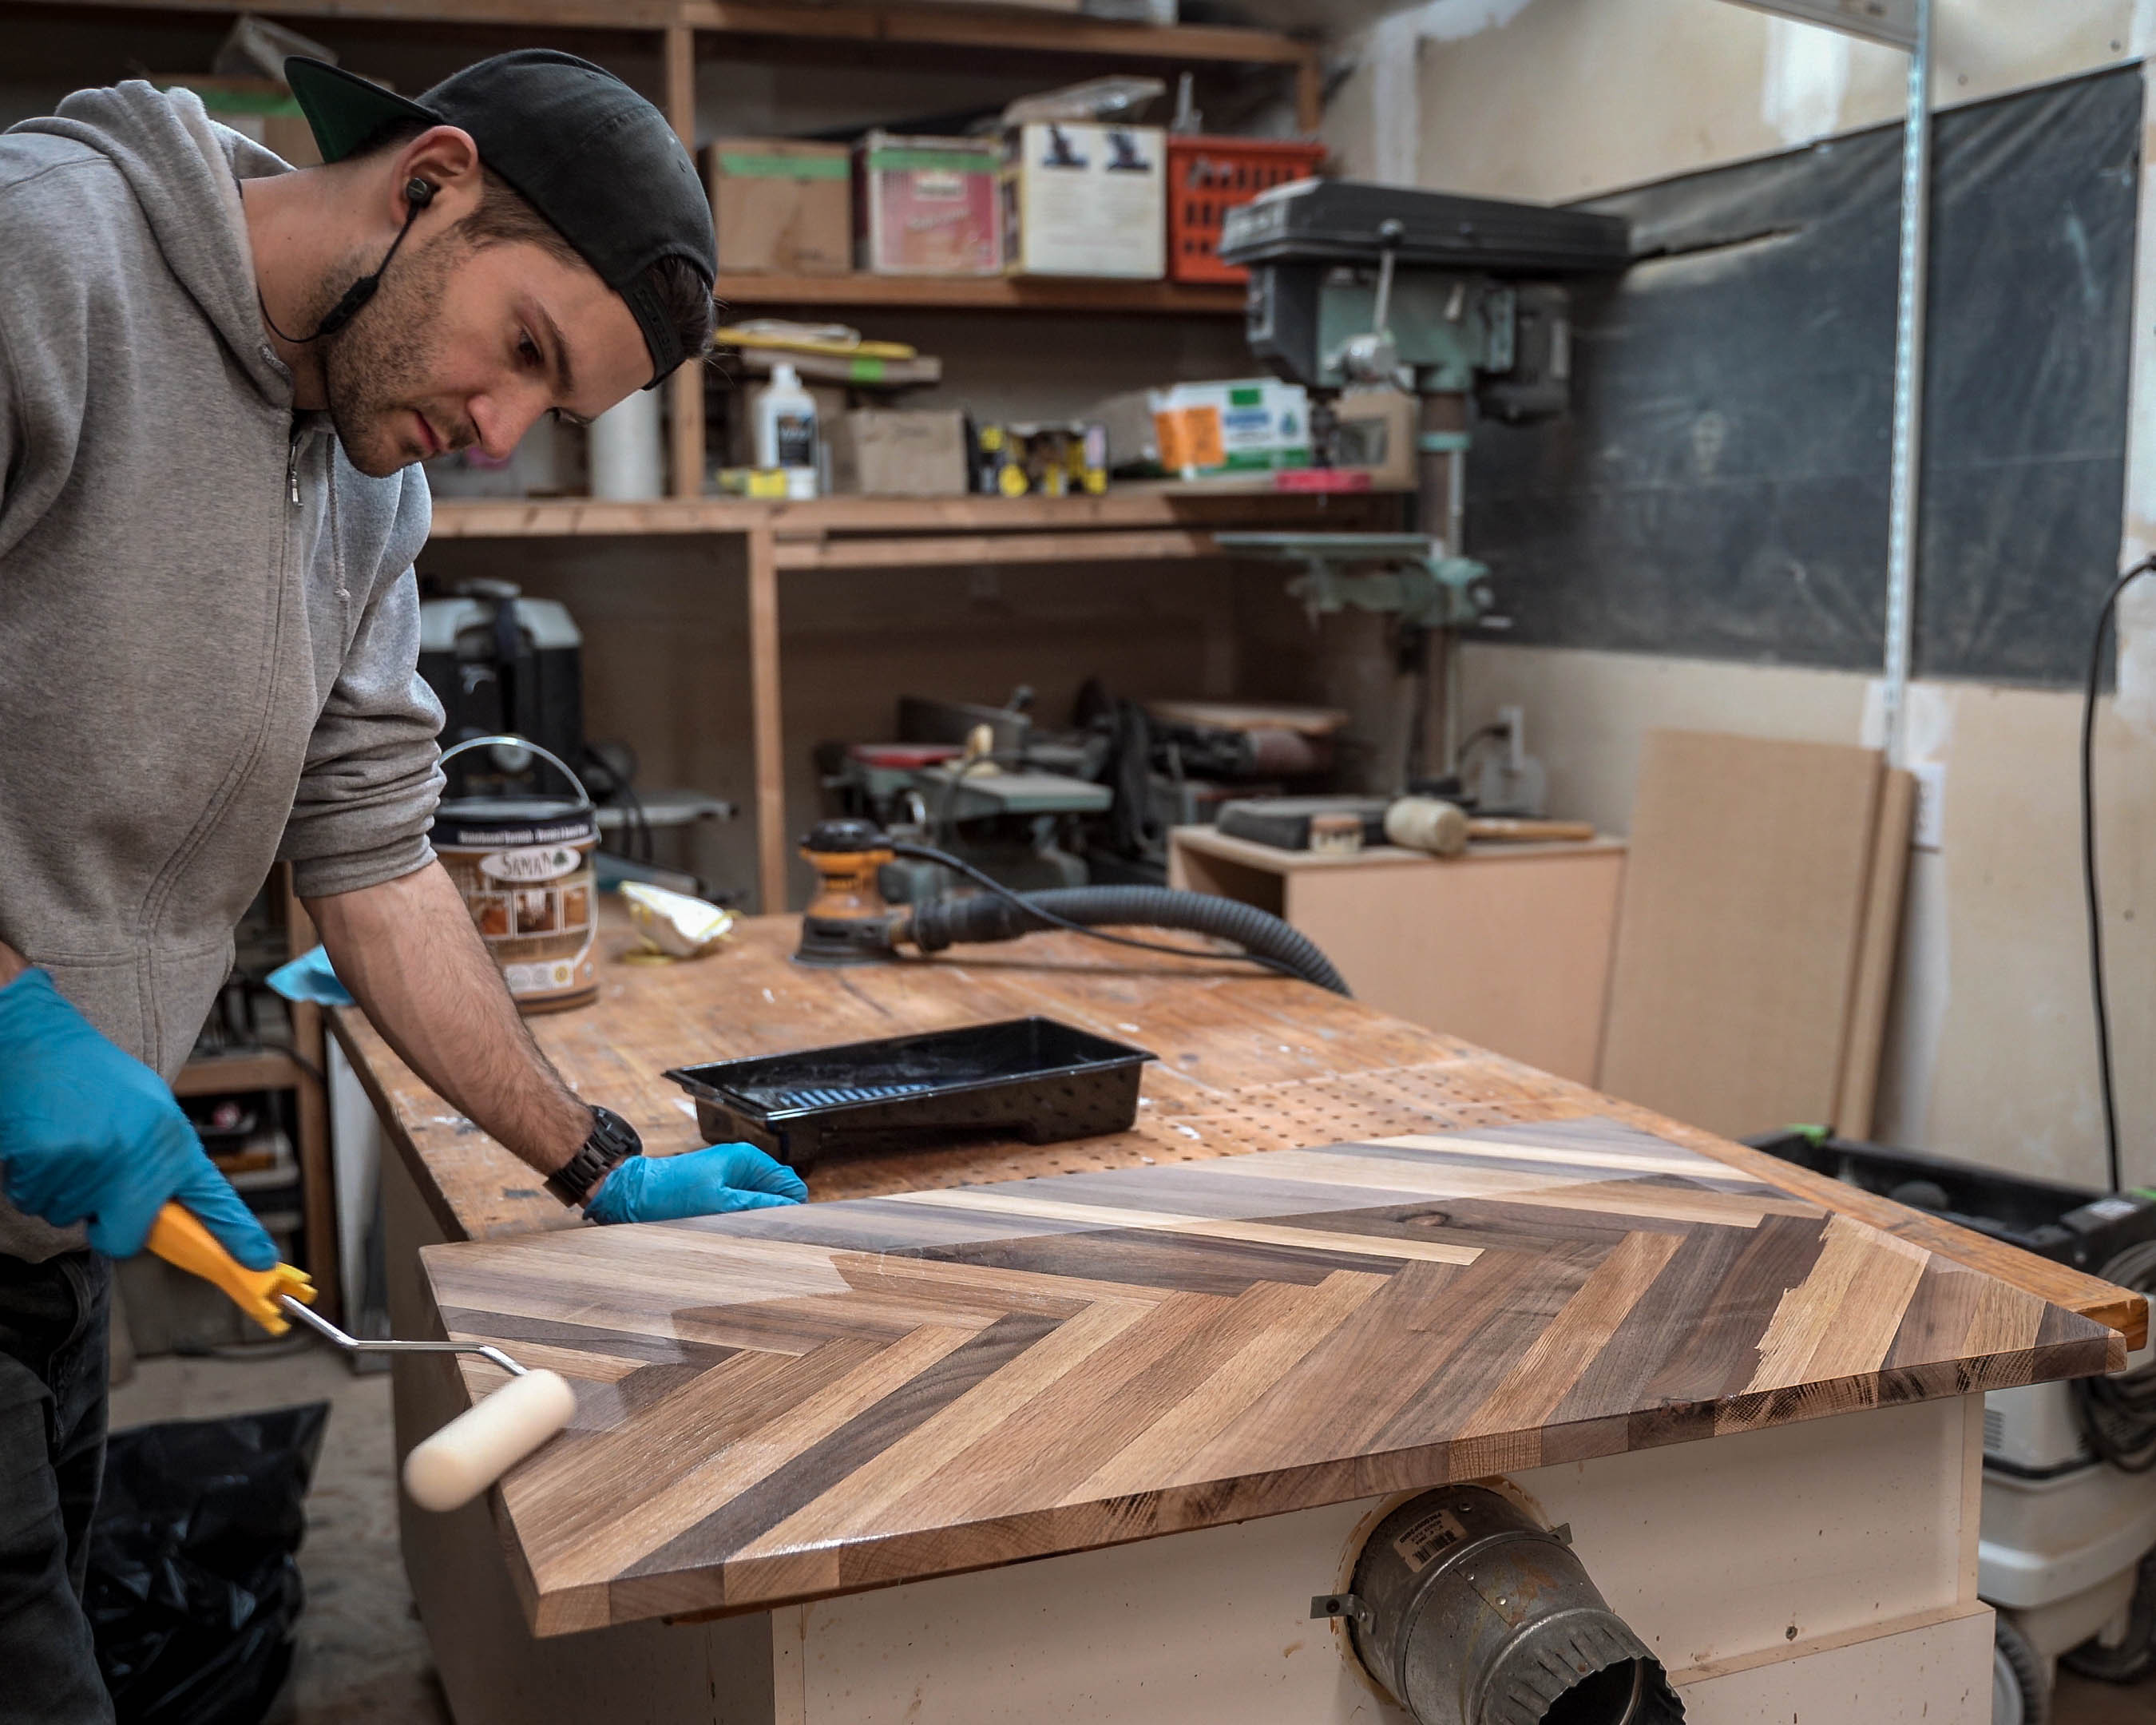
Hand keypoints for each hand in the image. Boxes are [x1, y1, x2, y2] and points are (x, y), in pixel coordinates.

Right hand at [0, 970, 277, 1266]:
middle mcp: (141, 1156)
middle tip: (96, 1188)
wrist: (40, 1041)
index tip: (261, 1262)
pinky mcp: (52, 1161)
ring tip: (67, 1141)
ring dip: (63, 1191)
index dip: (237, 1235)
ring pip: (70, 1216)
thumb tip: (161, 1206)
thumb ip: (158, 1162)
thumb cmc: (92, 1076)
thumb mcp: (148, 1113)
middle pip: (124, 1237)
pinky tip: (41, 1141)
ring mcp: (97, 1161)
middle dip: (107, 1225)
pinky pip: (35, 1200)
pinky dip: (32, 1180)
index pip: (213, 1198)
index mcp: (173, 1141)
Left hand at [583, 1142, 806, 1223]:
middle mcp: (742, 1165)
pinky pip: (740, 1206)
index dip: (793, 1208)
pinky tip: (728, 1232)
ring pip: (758, 1203)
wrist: (632, 1193)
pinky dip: (740, 1220)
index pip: (791, 1184)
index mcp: (748, 1159)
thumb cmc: (671, 1194)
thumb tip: (792, 1210)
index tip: (787, 1231)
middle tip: (762, 1236)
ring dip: (755, 1220)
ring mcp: (728, 1178)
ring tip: (741, 1235)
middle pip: (776, 1194)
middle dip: (774, 1215)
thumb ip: (759, 1205)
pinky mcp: (715, 1191)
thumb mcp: (720, 1204)